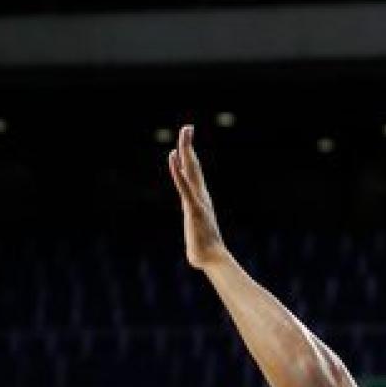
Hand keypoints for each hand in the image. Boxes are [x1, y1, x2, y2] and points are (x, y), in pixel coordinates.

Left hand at [167, 124, 229, 270]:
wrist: (211, 259)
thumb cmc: (203, 251)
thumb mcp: (196, 237)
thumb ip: (194, 236)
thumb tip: (195, 249)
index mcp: (199, 199)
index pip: (192, 174)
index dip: (188, 157)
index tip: (185, 142)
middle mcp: (200, 195)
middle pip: (193, 166)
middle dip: (189, 145)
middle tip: (187, 128)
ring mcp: (197, 200)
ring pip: (190, 170)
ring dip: (186, 151)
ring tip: (184, 134)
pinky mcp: (193, 208)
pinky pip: (184, 186)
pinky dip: (178, 172)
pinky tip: (174, 158)